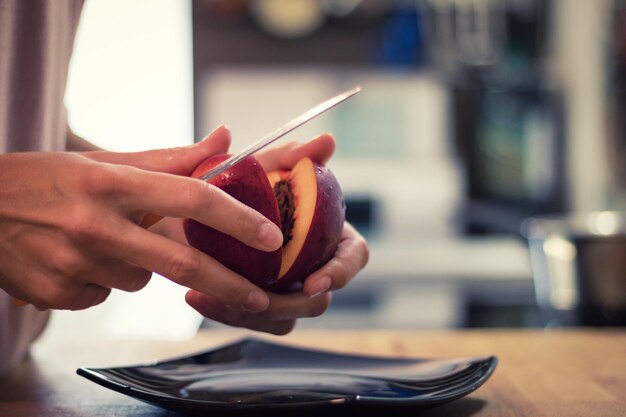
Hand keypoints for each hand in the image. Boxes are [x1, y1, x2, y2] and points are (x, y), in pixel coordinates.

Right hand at [0, 126, 282, 311]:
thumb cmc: (44, 180)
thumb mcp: (102, 161)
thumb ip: (169, 158)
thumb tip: (223, 140)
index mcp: (111, 183)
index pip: (191, 198)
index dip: (237, 219)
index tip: (270, 236)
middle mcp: (94, 224)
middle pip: (179, 262)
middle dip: (228, 284)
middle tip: (259, 298)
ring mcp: (75, 264)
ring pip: (142, 280)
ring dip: (141, 267)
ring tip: (104, 240)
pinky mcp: (59, 295)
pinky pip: (107, 295)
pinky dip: (106, 280)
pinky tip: (77, 258)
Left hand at [185, 133, 369, 333]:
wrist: (199, 210)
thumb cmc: (240, 188)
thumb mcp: (260, 169)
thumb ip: (292, 157)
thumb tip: (326, 141)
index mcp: (328, 236)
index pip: (352, 259)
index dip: (339, 273)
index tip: (312, 283)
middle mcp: (312, 267)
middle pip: (318, 301)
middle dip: (286, 304)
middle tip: (255, 298)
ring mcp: (286, 290)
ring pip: (283, 319)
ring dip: (249, 313)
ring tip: (210, 296)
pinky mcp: (258, 305)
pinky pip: (252, 320)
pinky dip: (226, 312)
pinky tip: (197, 296)